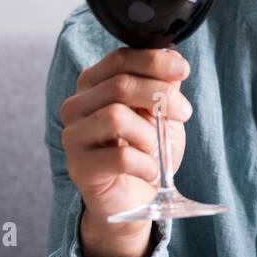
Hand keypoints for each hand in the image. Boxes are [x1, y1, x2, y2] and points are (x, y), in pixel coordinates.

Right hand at [59, 46, 192, 256]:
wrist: (135, 197)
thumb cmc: (145, 150)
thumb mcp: (161, 113)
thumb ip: (164, 86)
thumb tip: (175, 63)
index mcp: (93, 85)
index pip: (120, 59)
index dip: (154, 61)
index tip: (183, 70)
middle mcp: (76, 106)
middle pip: (120, 85)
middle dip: (161, 96)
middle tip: (183, 113)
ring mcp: (73, 136)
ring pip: (116, 117)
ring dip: (150, 134)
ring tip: (157, 149)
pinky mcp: (79, 167)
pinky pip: (121, 157)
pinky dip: (146, 164)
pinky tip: (150, 171)